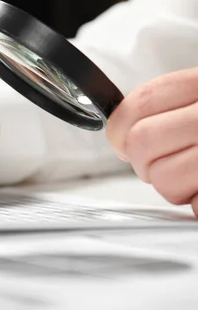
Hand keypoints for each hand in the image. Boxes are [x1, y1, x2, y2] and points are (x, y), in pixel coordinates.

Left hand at [105, 68, 197, 214]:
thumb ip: (166, 109)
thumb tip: (120, 135)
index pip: (139, 102)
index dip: (120, 129)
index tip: (122, 141)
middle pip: (141, 142)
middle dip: (144, 162)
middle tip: (163, 164)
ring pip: (162, 179)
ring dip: (172, 186)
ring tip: (194, 177)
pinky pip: (193, 206)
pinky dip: (196, 204)